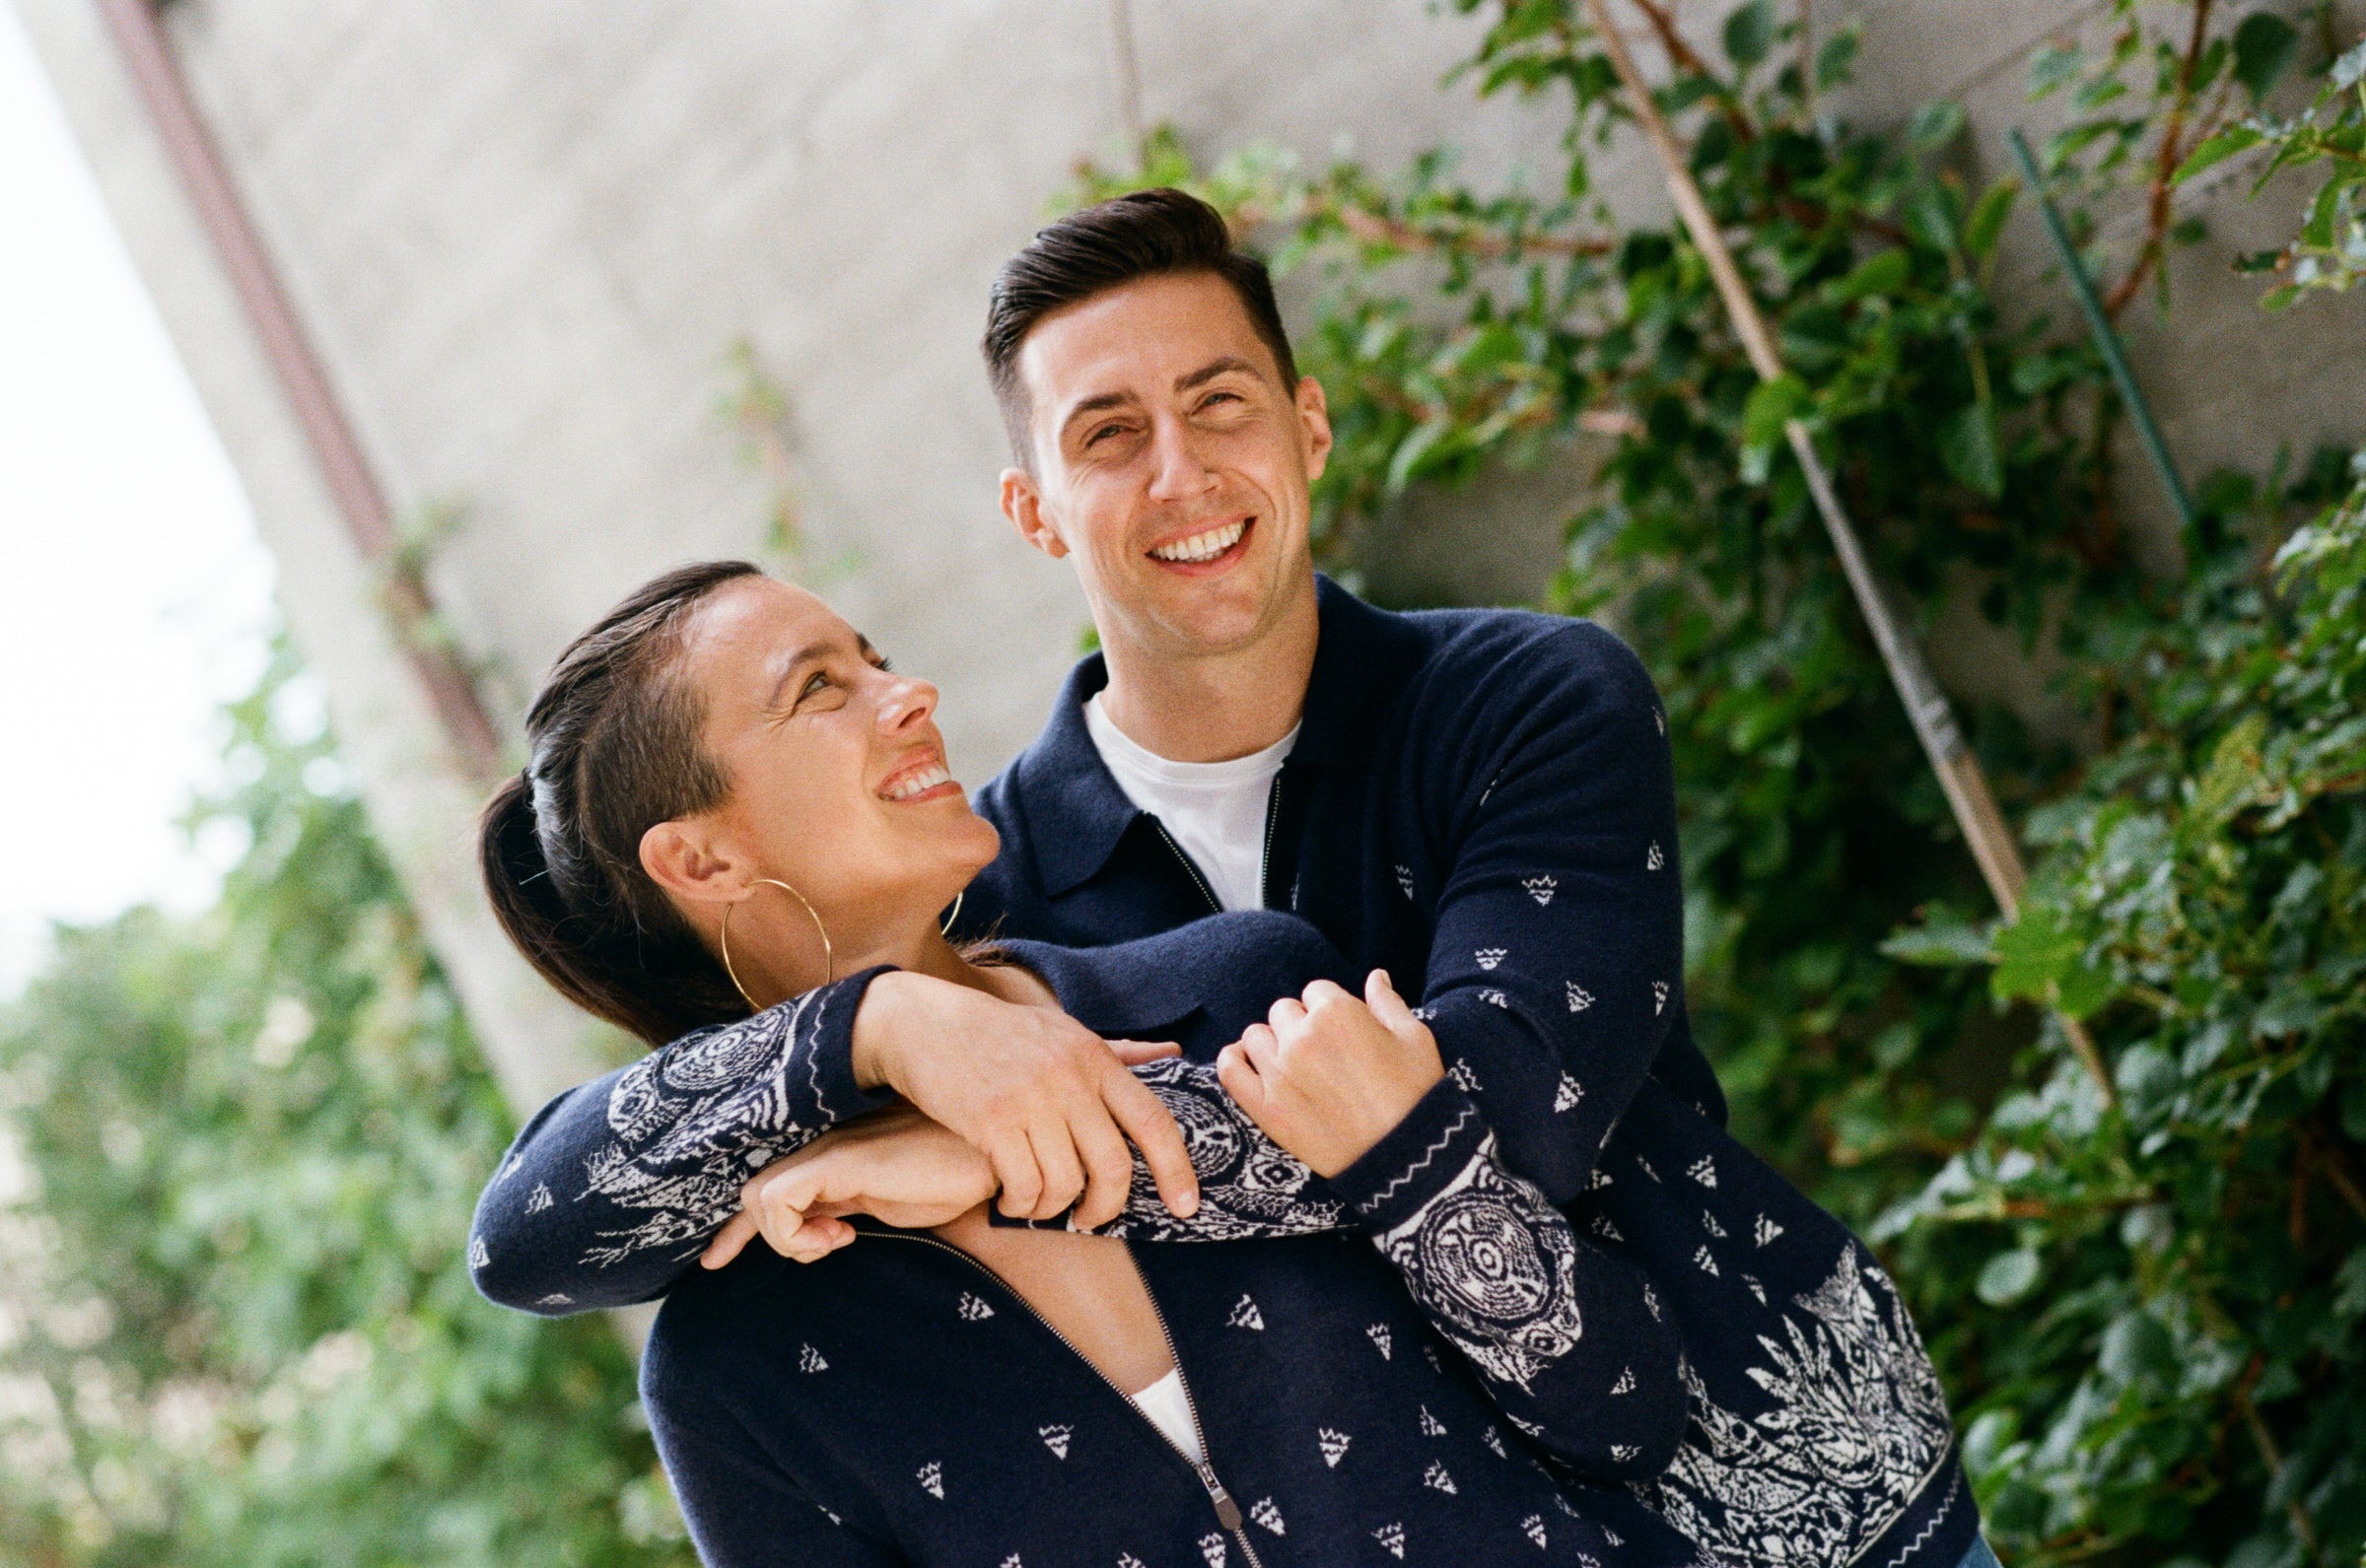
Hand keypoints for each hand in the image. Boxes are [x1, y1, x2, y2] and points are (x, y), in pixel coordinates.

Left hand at [701, 1105, 994, 1268]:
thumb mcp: (893, 1200)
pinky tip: (841, 1237)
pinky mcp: (841, 1161)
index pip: (772, 1187)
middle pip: (752, 1189)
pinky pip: (780, 1201)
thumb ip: (855, 1208)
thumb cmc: (954, 1176)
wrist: (993, 1154)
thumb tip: (829, 1230)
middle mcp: (825, 1148)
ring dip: (787, 1238)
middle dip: (733, 1233)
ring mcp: (831, 1150)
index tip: (715, 1259)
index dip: (738, 1225)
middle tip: (719, 1264)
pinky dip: (795, 1234)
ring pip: (759, 1197)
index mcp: (836, 1158)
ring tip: (835, 1241)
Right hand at [848, 971, 1199, 1225]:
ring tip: (1038, 1204)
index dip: (1177, 1169)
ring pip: (1066, 1183)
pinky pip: (1024, 1186)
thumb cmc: (1000, 1035)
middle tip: (1093, 1218)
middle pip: (1113, 1165)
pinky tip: (1010, 1200)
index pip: (1153, 1119)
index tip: (1187, 1206)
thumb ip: (1118, 1054)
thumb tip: (1172, 1056)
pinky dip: (1021, 1207)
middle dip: (1108, 1206)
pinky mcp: (990, 1120)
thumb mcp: (1063, 1032)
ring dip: (1055, 1209)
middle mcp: (1068, 1076)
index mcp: (1094, 1057)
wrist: (923, 1023)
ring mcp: (1029, 1098)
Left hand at [1217, 970, 1445, 1177]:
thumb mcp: (1414, 1038)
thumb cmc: (1417, 1094)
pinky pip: (1229, 1068)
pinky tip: (1251, 1064)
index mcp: (1337, 1012)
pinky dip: (1235, 1060)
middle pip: (1284, 1011)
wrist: (1407, 1156)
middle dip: (1302, 1025)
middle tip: (1324, 1054)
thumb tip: (1375, 976)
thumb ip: (1387, 1002)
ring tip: (1295, 1065)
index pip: (1316, 991)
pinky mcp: (1265, 1108)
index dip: (1331, 1010)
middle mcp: (1301, 1037)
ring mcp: (1279, 1073)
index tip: (1343, 1033)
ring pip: (1255, 1035)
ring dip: (1272, 1043)